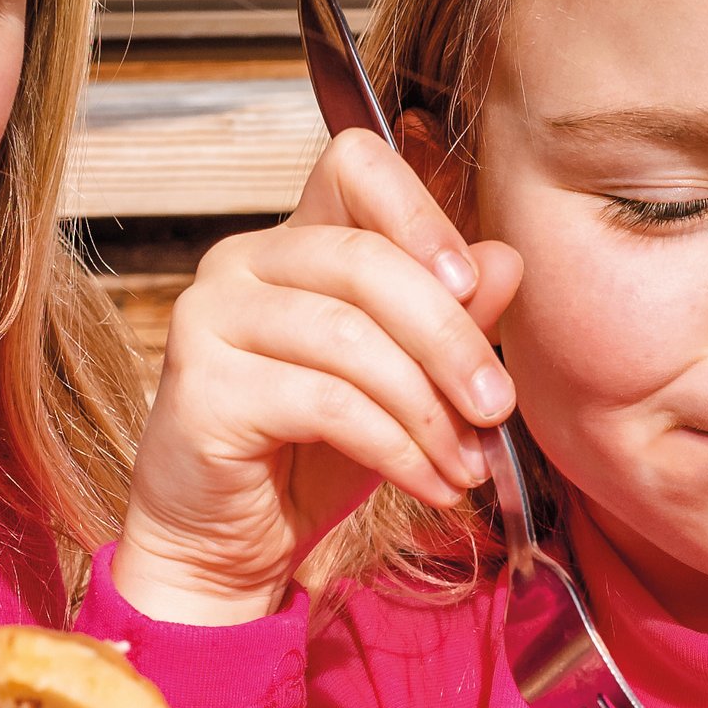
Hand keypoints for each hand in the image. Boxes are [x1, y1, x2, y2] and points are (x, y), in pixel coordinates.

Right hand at [114, 123, 525, 623]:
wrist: (228, 544)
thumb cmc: (313, 457)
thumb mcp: (403, 384)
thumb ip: (449, 319)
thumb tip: (505, 259)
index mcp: (293, 241)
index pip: (353, 163)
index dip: (420, 212)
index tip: (473, 284)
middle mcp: (241, 262)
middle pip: (366, 261)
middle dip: (450, 338)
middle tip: (496, 405)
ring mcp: (210, 318)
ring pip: (350, 337)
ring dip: (429, 409)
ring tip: (467, 465)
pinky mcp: (202, 387)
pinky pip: (327, 402)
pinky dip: (397, 448)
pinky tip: (430, 483)